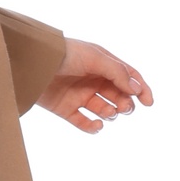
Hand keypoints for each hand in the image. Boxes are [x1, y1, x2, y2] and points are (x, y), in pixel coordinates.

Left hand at [36, 37, 153, 134]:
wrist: (31, 62)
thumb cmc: (64, 53)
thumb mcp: (94, 58)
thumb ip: (117, 72)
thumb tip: (136, 89)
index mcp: (102, 64)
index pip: (127, 77)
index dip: (140, 89)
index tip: (148, 102)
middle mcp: (93, 79)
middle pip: (118, 95)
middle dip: (126, 103)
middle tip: (124, 107)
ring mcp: (79, 94)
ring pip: (104, 109)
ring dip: (111, 112)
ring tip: (108, 111)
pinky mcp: (65, 109)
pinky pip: (83, 122)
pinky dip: (92, 126)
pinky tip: (96, 124)